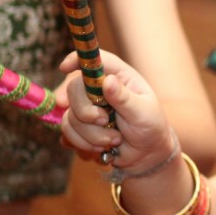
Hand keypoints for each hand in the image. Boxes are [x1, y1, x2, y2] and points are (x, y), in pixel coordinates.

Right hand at [56, 50, 174, 173]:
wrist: (146, 154)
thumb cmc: (151, 127)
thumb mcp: (144, 112)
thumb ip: (125, 98)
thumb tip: (108, 81)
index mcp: (118, 77)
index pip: (94, 60)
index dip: (77, 59)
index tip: (64, 68)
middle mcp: (98, 89)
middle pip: (73, 89)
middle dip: (86, 111)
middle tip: (105, 121)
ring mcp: (86, 108)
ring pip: (69, 117)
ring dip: (91, 135)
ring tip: (114, 140)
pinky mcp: (78, 127)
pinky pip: (67, 134)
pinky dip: (83, 144)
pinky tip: (102, 148)